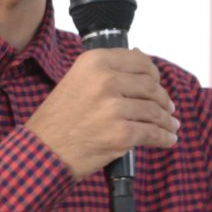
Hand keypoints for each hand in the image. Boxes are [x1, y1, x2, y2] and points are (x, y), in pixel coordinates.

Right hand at [27, 48, 179, 179]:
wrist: (41, 152)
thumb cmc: (56, 121)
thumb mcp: (75, 82)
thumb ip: (104, 72)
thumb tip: (139, 59)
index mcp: (94, 62)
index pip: (140, 62)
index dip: (154, 75)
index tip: (157, 84)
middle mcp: (105, 80)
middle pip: (151, 87)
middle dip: (163, 100)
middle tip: (167, 109)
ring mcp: (114, 108)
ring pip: (155, 111)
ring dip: (166, 121)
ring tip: (170, 126)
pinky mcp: (121, 134)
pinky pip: (153, 133)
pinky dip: (164, 138)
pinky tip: (167, 139)